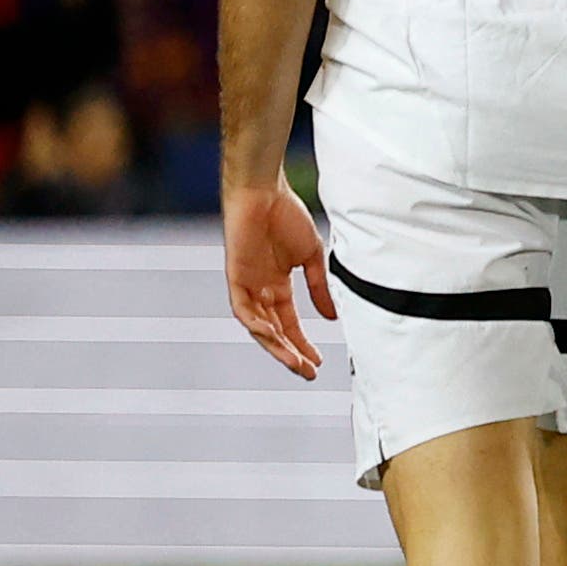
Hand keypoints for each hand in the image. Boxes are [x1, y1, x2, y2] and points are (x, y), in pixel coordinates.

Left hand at [222, 175, 334, 378]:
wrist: (264, 193)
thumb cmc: (287, 216)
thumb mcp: (311, 258)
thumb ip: (319, 288)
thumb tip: (331, 317)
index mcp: (278, 285)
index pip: (290, 323)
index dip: (303, 343)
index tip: (318, 361)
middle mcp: (260, 290)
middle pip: (274, 331)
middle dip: (291, 353)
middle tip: (308, 372)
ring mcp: (246, 285)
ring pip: (259, 326)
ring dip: (276, 346)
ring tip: (295, 362)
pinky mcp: (235, 276)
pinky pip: (242, 308)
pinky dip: (255, 323)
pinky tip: (270, 335)